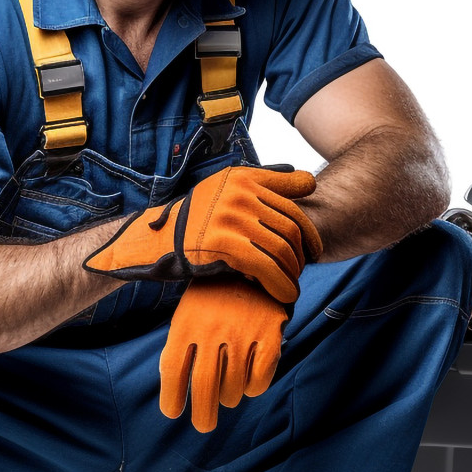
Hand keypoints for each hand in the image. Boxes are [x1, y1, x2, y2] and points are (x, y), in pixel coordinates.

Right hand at [84, 166, 322, 303]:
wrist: (157, 240)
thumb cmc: (196, 219)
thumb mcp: (225, 189)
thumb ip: (261, 184)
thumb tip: (308, 181)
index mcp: (244, 176)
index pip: (296, 190)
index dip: (311, 222)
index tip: (314, 245)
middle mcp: (239, 192)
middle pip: (291, 224)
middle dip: (305, 251)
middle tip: (305, 269)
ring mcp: (231, 216)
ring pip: (282, 247)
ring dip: (294, 272)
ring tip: (294, 285)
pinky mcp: (223, 242)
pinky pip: (265, 266)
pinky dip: (280, 283)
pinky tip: (286, 294)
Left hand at [159, 278, 287, 433]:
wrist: (250, 265)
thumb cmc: (212, 302)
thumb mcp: (188, 316)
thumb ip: (180, 350)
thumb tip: (175, 396)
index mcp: (186, 323)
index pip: (173, 369)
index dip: (171, 396)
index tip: (172, 413)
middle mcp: (213, 328)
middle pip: (204, 385)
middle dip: (202, 414)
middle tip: (204, 426)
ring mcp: (243, 331)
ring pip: (233, 387)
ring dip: (229, 398)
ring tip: (227, 395)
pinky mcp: (270, 333)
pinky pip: (260, 378)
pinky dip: (253, 389)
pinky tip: (248, 384)